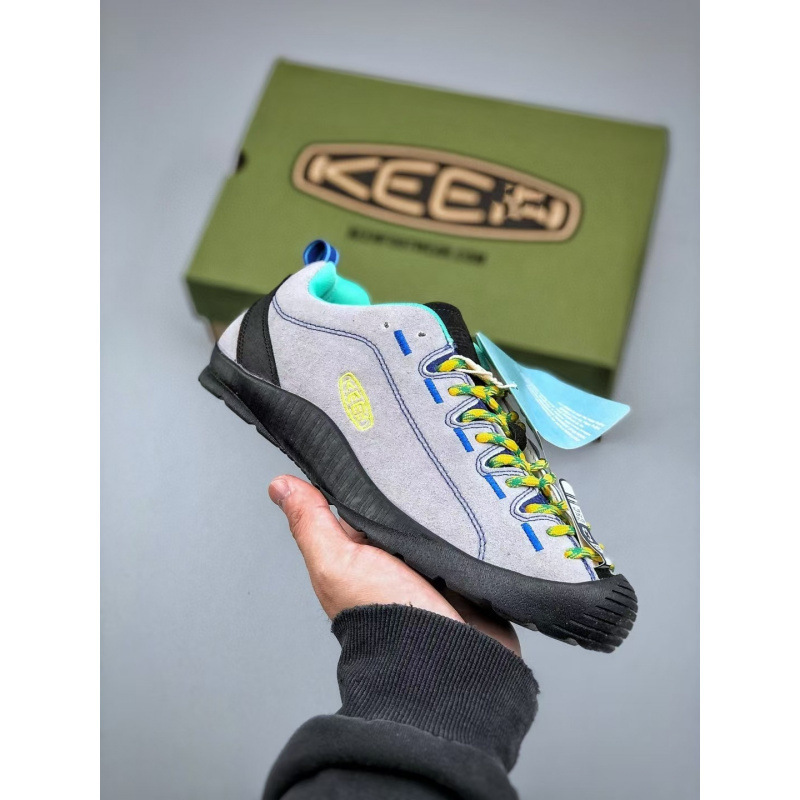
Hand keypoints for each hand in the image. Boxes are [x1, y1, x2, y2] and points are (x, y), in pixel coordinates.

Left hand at [268, 475, 520, 654]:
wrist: (448, 660)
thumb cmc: (387, 618)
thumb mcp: (338, 563)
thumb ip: (312, 524)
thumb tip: (279, 486)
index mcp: (358, 551)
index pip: (356, 498)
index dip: (361, 470)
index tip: (370, 435)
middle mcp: (394, 555)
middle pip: (400, 503)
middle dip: (411, 481)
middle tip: (422, 452)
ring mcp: (434, 560)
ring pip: (438, 514)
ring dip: (446, 499)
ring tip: (453, 470)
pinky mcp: (468, 565)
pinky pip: (471, 531)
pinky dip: (475, 519)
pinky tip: (478, 501)